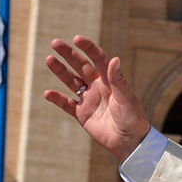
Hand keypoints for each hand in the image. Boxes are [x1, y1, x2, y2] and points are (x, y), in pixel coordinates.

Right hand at [44, 35, 150, 161]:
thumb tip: (114, 59)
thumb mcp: (126, 98)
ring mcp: (89, 100)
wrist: (130, 142)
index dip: (89, 49)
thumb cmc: (133, 119)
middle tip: (55, 43)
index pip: (98, 60)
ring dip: (60, 71)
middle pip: (81, 67)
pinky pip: (66, 104)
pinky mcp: (82, 114)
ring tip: (49, 59)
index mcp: (111, 81)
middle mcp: (98, 87)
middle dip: (69, 55)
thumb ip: (118, 80)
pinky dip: (57, 99)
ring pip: (71, 82)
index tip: (77, 39)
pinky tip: (48, 93)